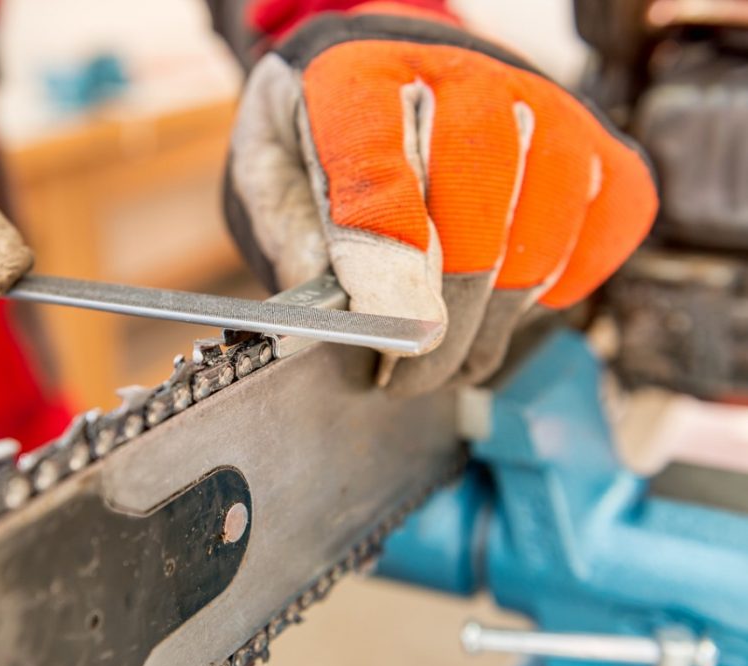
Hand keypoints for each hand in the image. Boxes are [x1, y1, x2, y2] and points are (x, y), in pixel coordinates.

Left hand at [224, 3, 657, 394]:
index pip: (376, 154)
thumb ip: (296, 238)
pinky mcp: (596, 146)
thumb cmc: (332, 146)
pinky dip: (562, 288)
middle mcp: (460, 76)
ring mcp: (541, 105)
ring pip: (547, 214)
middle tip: (413, 372)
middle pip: (477, 181)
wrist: (400, 98)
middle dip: (448, 299)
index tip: (387, 325)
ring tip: (450, 362)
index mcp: (359, 76)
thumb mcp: (275, 179)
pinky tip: (506, 308)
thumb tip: (343, 319)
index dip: (386, 246)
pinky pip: (606, 226)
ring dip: (498, 312)